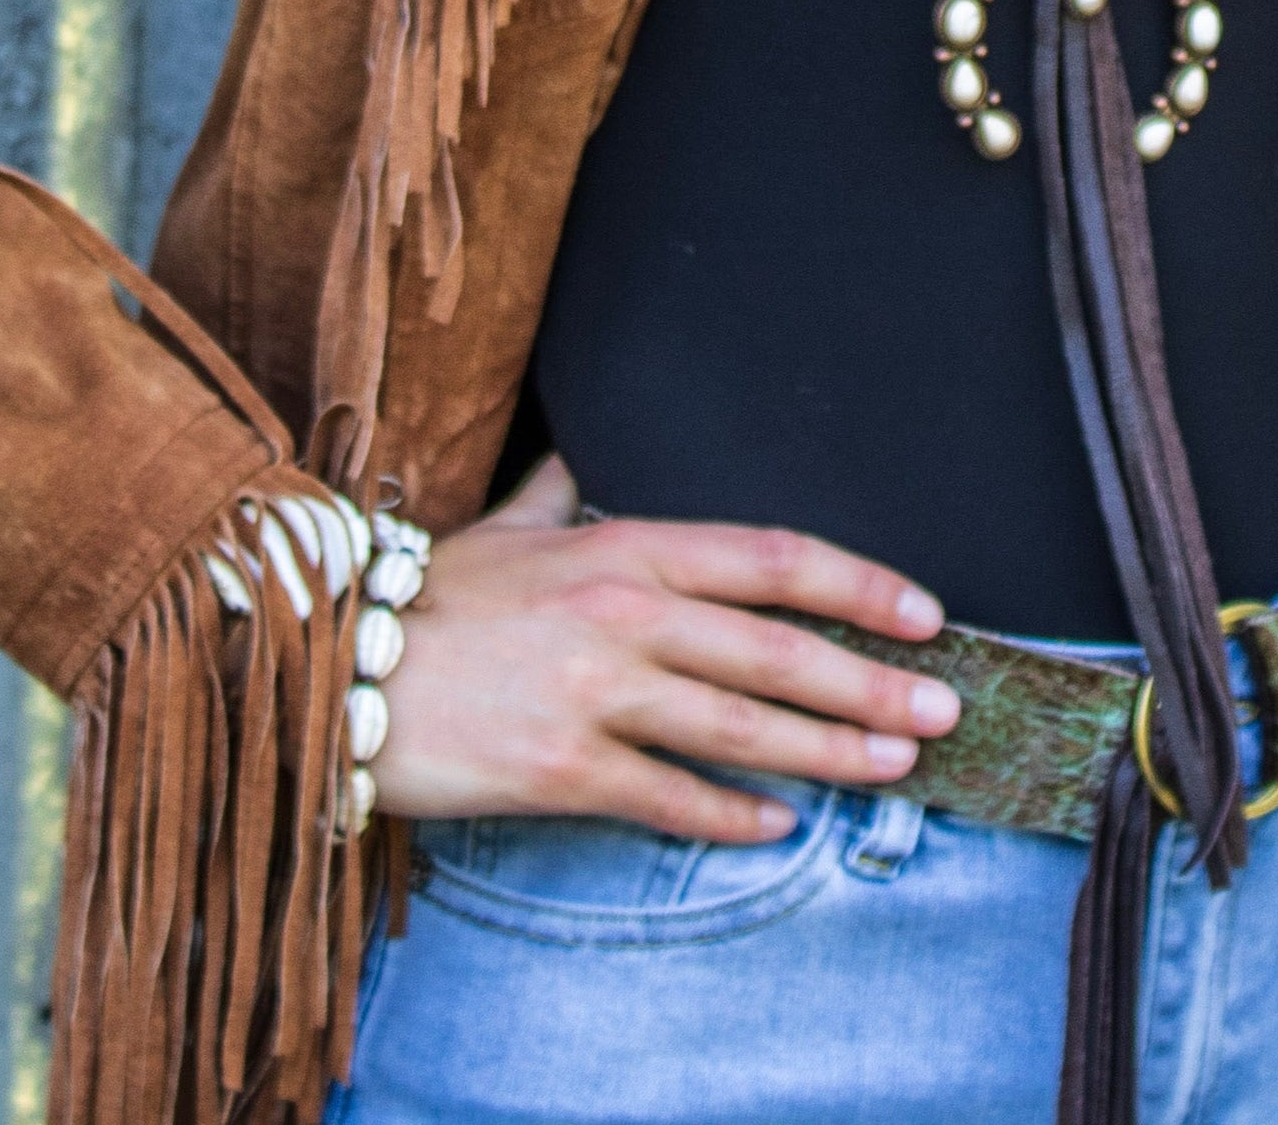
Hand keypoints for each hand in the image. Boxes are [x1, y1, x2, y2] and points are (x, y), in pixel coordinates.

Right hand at [369, 453, 962, 843]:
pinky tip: (776, 828)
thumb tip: (576, 450)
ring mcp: (596, 693)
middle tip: (942, 712)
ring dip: (828, 752)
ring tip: (890, 769)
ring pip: (742, 729)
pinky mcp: (563, 770)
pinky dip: (732, 816)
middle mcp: (625, 612)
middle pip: (778, 651)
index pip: (773, 558)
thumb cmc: (427, 597)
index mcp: (625, 546)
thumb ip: (559, 489)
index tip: (922, 614)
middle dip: (871, 685)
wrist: (335, 667)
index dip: (859, 585)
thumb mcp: (507, 525)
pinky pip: (669, 796)